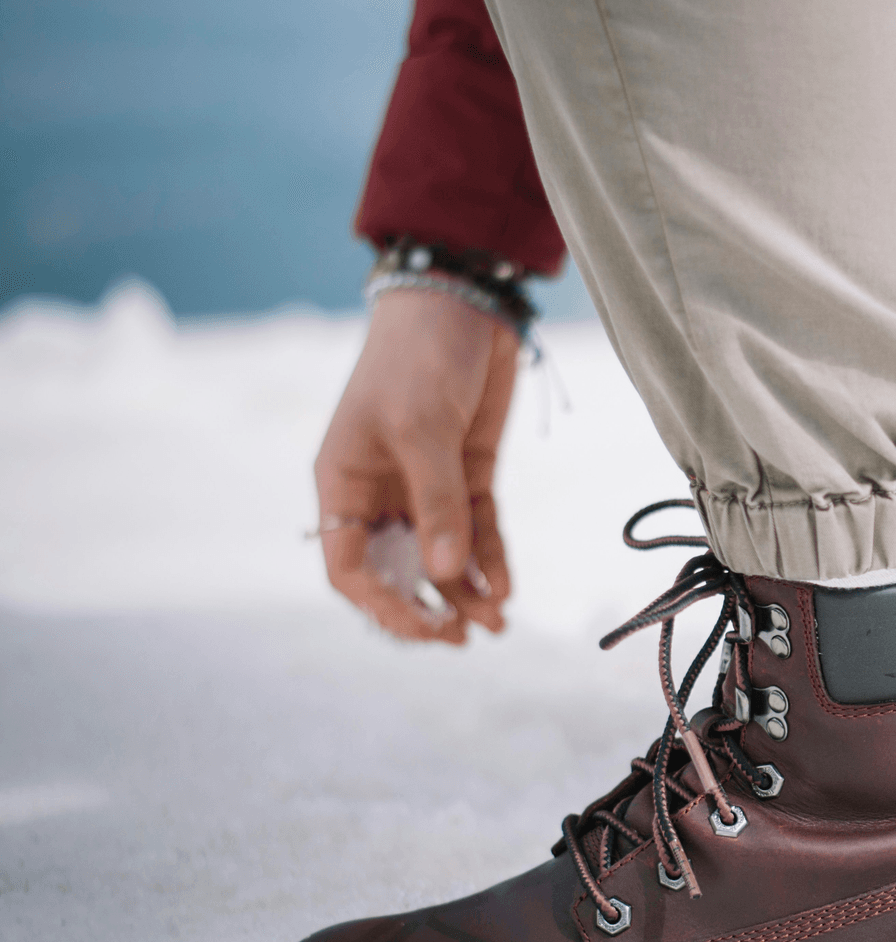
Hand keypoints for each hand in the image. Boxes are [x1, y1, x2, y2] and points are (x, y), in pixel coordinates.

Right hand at [314, 288, 519, 643]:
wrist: (463, 303)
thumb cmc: (418, 358)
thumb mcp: (422, 429)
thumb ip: (438, 502)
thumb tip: (448, 573)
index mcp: (343, 483)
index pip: (348, 566)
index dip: (382, 604)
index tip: (424, 626)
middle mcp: (381, 492)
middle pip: (398, 570)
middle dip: (428, 608)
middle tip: (465, 638)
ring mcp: (427, 484)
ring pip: (443, 556)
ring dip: (466, 592)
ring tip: (497, 624)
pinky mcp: (470, 473)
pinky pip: (478, 530)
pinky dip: (491, 560)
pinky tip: (506, 588)